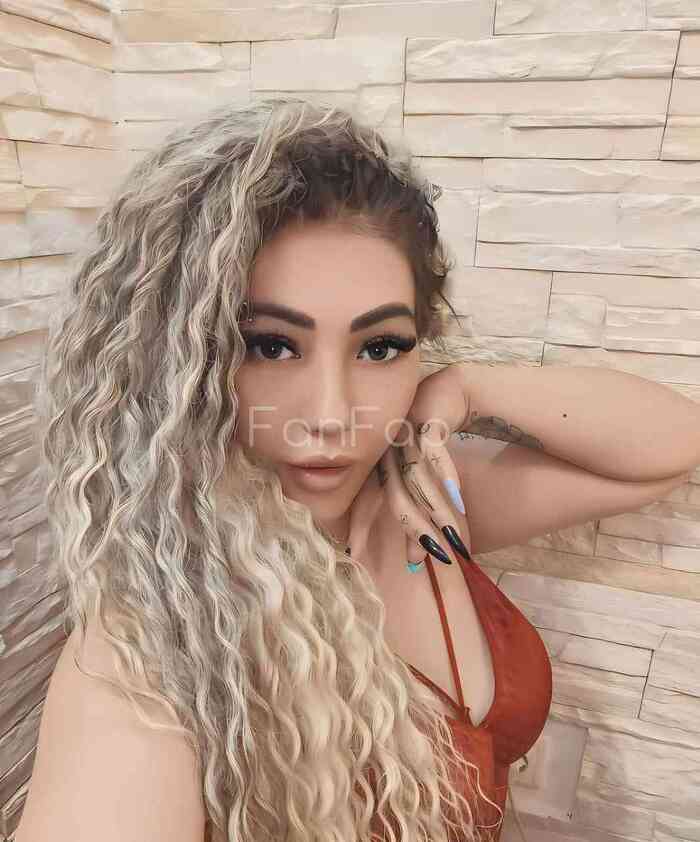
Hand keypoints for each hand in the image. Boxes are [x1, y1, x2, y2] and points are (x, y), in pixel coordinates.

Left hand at [347, 364, 471, 572]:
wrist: (450, 390)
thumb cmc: (431, 433)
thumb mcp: (416, 464)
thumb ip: (411, 495)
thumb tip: (409, 542)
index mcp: (380, 459)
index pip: (368, 497)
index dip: (360, 524)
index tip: (353, 555)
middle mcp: (388, 447)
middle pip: (395, 493)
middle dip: (409, 528)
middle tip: (418, 559)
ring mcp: (406, 431)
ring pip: (417, 478)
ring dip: (434, 509)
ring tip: (449, 539)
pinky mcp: (427, 417)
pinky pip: (435, 451)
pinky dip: (446, 475)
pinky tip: (457, 498)